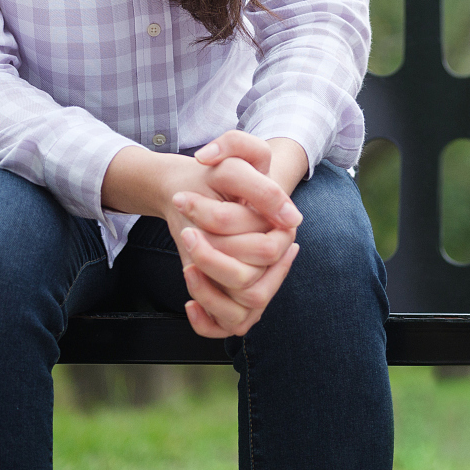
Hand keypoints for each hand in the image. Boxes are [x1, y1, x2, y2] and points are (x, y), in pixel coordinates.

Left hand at [174, 131, 303, 337]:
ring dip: (210, 292)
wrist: (205, 195)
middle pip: (252, 281)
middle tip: (186, 233)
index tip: (185, 202)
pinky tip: (189, 302)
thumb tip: (211, 159)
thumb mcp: (233, 150)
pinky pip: (230, 327)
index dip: (221, 224)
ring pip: (245, 308)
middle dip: (214, 259)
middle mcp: (277, 260)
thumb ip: (235, 143)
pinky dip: (208, 321)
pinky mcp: (238, 302)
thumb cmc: (223, 178)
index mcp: (284, 228)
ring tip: (187, 267)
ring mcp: (260, 283)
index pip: (263, 245)